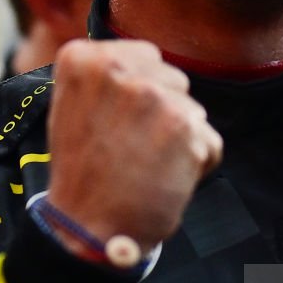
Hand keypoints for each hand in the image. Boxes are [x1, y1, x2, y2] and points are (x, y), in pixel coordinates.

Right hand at [45, 40, 221, 249]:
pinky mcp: (185, 129)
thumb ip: (108, 75)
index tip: (118, 120)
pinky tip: (162, 180)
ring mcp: (154, 97)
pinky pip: (209, 141)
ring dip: (179, 138)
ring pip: (192, 110)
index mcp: (84, 59)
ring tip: (144, 164)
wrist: (86, 227)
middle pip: (173, 79)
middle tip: (129, 146)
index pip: (146, 55)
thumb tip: (150, 61)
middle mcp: (119, 69)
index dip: (141, 90)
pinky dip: (194, 164)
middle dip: (163, 110)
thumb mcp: (73, 107)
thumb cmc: (82, 171)